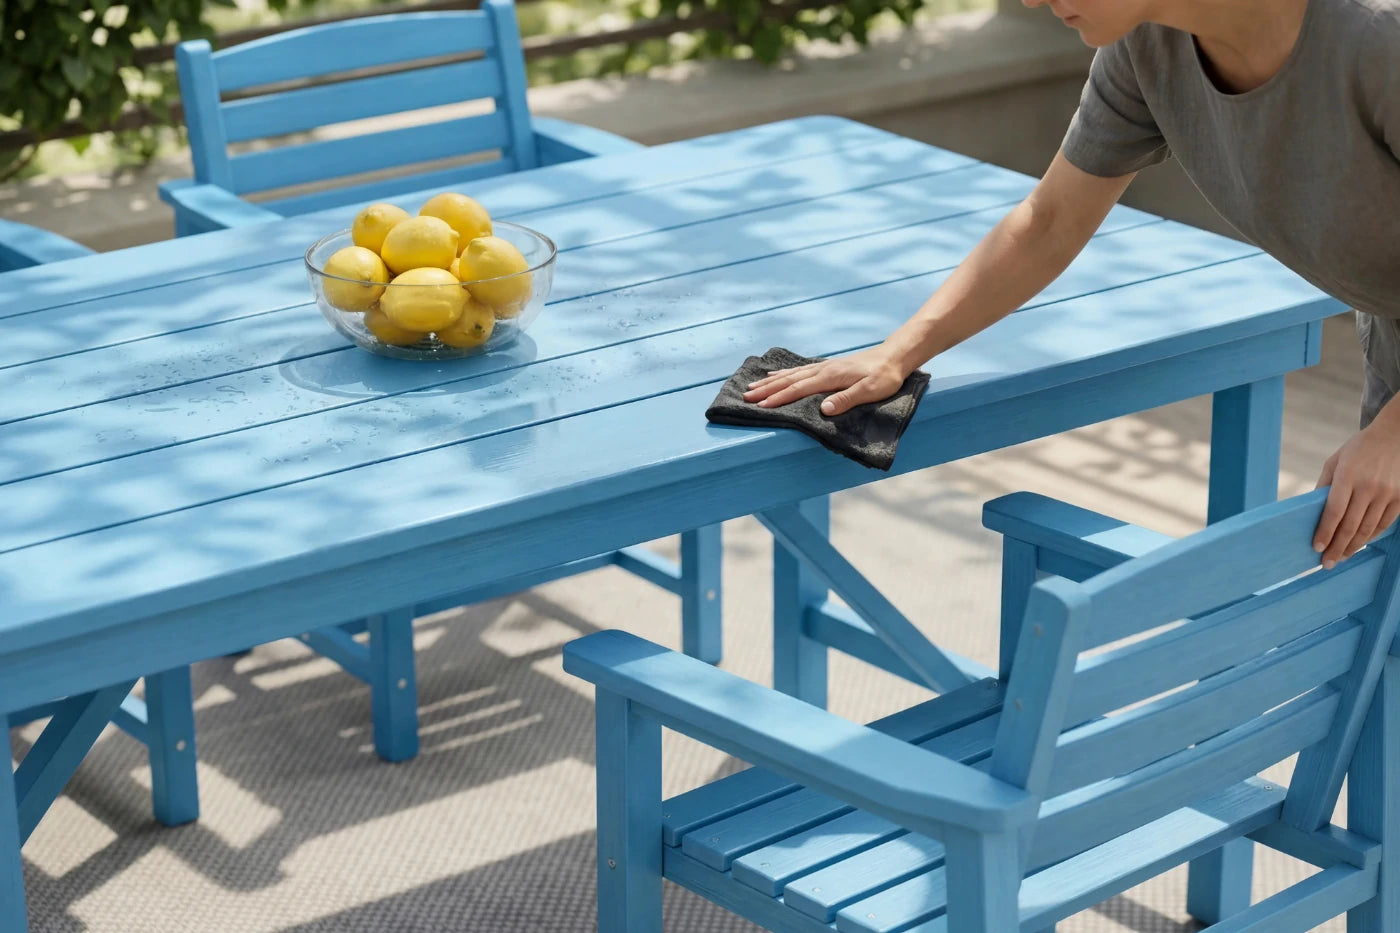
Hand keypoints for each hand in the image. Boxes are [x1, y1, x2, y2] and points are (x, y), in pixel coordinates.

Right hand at [743, 345, 910, 415]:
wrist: (895, 356)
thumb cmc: (885, 376)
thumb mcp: (871, 390)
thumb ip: (847, 399)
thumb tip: (824, 409)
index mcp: (830, 377)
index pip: (799, 389)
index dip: (779, 399)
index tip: (761, 407)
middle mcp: (822, 370)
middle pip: (789, 381)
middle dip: (767, 390)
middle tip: (747, 397)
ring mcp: (823, 367)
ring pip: (791, 375)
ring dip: (771, 382)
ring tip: (753, 387)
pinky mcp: (827, 367)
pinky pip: (798, 371)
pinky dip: (783, 374)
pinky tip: (775, 375)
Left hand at [1313, 420, 1399, 568]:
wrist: (1396, 435)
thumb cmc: (1359, 449)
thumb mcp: (1335, 461)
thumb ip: (1324, 485)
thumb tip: (1312, 511)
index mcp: (1348, 476)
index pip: (1334, 512)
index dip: (1325, 533)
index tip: (1316, 548)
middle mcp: (1368, 487)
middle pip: (1350, 526)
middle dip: (1337, 548)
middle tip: (1326, 563)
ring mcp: (1388, 493)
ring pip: (1368, 528)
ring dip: (1353, 547)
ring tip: (1341, 557)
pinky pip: (1384, 524)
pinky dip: (1370, 536)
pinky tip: (1360, 544)